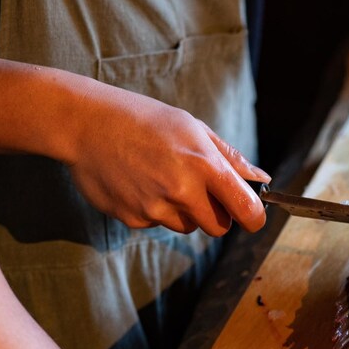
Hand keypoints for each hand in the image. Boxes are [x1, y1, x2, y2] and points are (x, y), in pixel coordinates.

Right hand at [60, 78, 268, 235]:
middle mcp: (181, 190)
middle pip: (218, 228)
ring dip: (184, 211)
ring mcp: (155, 208)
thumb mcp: (193, 128)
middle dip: (217, 215)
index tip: (251, 215)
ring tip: (162, 178)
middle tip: (201, 190)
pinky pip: (157, 224)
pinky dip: (155, 210)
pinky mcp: (132, 219)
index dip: (254, 217)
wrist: (88, 124)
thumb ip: (229, 158)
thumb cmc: (145, 120)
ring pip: (187, 227)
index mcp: (203, 165)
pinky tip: (139, 182)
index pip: (246, 211)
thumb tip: (261, 179)